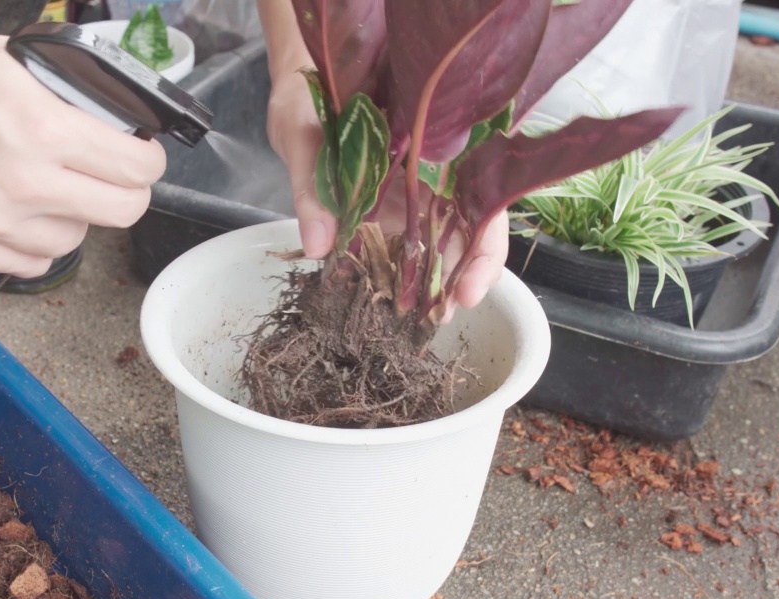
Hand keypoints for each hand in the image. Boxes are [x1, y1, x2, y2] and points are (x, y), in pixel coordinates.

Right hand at [0, 29, 166, 277]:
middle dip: (125, 192)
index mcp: (42, 128)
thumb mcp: (13, 62)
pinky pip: (33, 264)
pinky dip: (37, 243)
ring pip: (77, 240)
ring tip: (51, 189)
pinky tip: (23, 213)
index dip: (147, 161)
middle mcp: (23, 181)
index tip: (140, 157)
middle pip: (121, 213)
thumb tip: (115, 116)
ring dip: (75, 217)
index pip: (137, 169)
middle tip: (111, 178)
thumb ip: (67, 94)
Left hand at [265, 69, 507, 320]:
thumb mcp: (303, 135)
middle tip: (443, 317)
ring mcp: (409, 198)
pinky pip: (402, 251)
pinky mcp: (384, 215)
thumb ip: (311, 184)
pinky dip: (402, 279)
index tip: (469, 289)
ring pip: (441, 245)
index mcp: (430, 148)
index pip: (480, 200)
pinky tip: (393, 306)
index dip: (484, 247)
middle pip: (471, 230)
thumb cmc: (307, 102)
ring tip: (422, 321)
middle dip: (466, 277)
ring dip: (437, 285)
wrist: (295, 96)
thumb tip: (318, 245)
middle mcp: (429, 176)